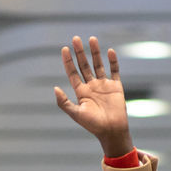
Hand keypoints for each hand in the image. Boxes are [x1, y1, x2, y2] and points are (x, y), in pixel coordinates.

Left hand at [54, 35, 133, 157]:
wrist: (112, 131)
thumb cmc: (93, 125)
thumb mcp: (76, 114)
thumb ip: (64, 102)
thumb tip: (54, 88)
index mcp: (81, 92)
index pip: (73, 73)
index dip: (68, 61)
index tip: (65, 49)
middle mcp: (92, 86)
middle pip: (84, 65)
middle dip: (80, 52)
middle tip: (75, 39)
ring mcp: (104, 85)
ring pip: (98, 64)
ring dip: (95, 52)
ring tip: (92, 39)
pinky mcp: (116, 86)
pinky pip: (114, 70)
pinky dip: (113, 61)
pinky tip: (109, 51)